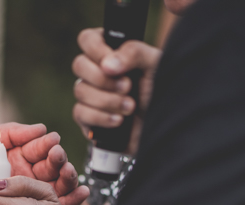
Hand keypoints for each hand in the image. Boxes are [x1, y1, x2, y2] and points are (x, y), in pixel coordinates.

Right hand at [72, 28, 161, 155]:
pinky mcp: (88, 119)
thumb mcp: (155, 65)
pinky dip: (100, 117)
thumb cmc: (161, 92)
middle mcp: (97, 72)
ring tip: (131, 107)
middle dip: (103, 79)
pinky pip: (80, 113)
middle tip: (128, 86)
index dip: (96, 50)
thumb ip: (134, 53)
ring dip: (107, 100)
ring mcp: (91, 95)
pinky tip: (119, 121)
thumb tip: (107, 65)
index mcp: (111, 52)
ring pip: (80, 91)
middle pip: (79, 65)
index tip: (113, 64)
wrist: (165, 126)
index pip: (87, 39)